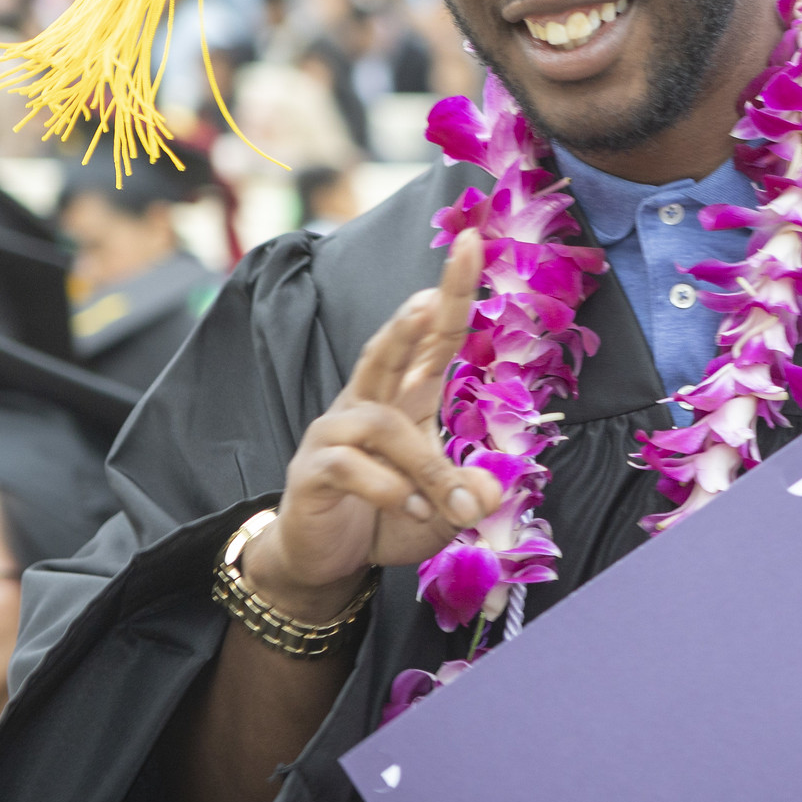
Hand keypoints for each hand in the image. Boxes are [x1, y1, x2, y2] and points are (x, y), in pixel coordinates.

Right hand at [244, 229, 500, 619]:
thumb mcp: (443, 511)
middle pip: (389, 348)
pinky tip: (409, 510)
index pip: (431, 337)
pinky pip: (352, 466)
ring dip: (425, 466)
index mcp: (403, 399)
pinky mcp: (313, 469)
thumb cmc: (386, 520)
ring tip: (449, 507)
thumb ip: (467, 496)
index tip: (473, 242)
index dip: (451, 291)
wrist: (322, 560)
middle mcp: (366, 404)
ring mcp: (335, 433)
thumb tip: (487, 493)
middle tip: (431, 294)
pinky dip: (389, 489)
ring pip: (382, 424)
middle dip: (412, 318)